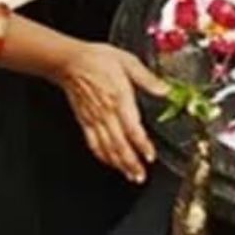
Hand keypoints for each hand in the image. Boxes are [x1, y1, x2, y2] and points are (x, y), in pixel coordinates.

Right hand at [50, 43, 168, 183]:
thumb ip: (147, 78)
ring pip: (106, 146)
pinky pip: (92, 142)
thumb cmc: (98, 59)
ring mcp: (93, 118)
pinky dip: (101, 155)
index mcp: (119, 97)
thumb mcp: (128, 61)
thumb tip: (165, 89)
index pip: (132, 128)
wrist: (69, 60)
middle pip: (119, 143)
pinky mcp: (84, 120)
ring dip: (118, 163)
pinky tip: (110, 162)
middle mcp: (106, 111)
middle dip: (130, 162)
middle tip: (140, 175)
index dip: (141, 145)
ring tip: (129, 175)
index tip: (150, 156)